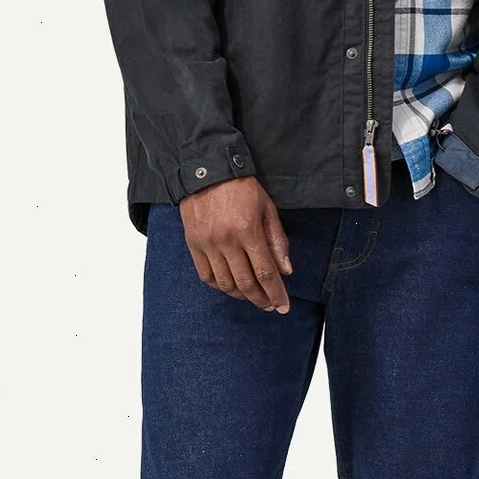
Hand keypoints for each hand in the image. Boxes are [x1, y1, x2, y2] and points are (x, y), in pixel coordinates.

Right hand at [179, 177, 294, 311]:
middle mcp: (226, 241)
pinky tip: (231, 286)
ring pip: (225, 283)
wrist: (207, 172)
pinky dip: (220, 286)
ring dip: (241, 296)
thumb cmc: (242, 188)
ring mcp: (207, 244)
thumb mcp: (267, 209)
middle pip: (246, 283)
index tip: (283, 306)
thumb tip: (285, 271)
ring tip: (253, 297)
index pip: (265, 272)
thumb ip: (277, 241)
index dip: (276, 293)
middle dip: (261, 299)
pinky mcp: (193, 244)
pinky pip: (206, 276)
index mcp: (248, 231)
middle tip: (270, 305)